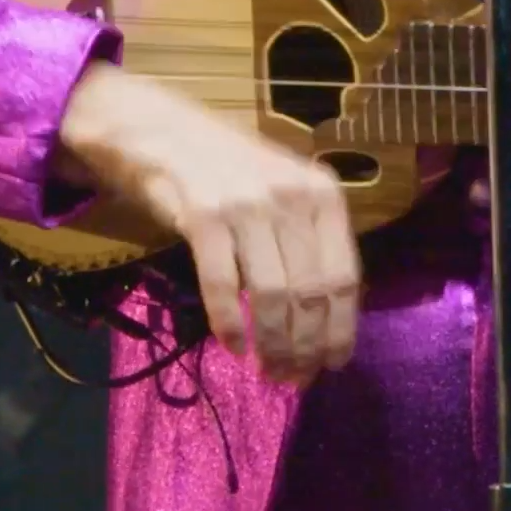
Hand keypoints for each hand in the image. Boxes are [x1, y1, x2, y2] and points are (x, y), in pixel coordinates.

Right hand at [53, 64, 359, 382]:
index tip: (333, 364)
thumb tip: (328, 319)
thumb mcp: (288, 193)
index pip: (344, 277)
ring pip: (271, 297)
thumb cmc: (234, 169)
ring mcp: (247, 206)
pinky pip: (223, 287)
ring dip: (272, 345)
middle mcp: (291, 198)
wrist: (166, 132)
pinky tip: (235, 348)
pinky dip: (230, 326)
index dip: (340, 329)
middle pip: (310, 294)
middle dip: (306, 347)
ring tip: (269, 371)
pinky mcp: (203, 217)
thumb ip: (311, 241)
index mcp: (323, 194)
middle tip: (295, 377)